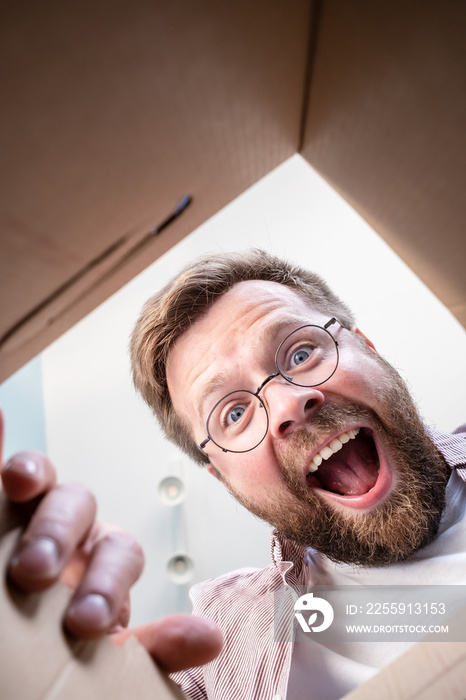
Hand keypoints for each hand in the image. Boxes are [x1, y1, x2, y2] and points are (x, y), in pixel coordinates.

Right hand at [0, 409, 222, 670]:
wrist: (25, 658)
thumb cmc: (69, 643)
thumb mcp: (105, 656)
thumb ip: (151, 646)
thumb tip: (209, 637)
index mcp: (103, 562)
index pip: (118, 553)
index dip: (108, 581)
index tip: (88, 622)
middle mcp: (71, 531)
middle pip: (79, 505)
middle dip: (60, 534)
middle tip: (36, 574)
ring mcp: (32, 515)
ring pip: (43, 482)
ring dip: (33, 481)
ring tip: (17, 506)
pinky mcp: (1, 511)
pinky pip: (2, 483)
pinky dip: (3, 452)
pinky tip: (0, 431)